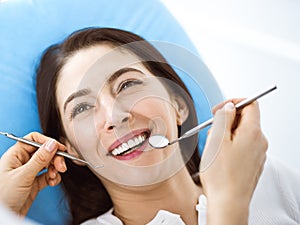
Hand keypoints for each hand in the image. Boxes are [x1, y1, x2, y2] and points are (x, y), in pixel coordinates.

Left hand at [0, 132, 66, 215]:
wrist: (2, 219)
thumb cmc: (3, 197)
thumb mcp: (22, 176)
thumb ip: (39, 159)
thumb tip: (52, 144)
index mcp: (15, 155)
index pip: (34, 140)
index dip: (47, 142)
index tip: (60, 148)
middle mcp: (22, 162)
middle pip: (44, 152)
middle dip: (55, 158)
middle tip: (61, 166)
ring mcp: (28, 173)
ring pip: (47, 163)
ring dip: (55, 168)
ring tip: (55, 176)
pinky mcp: (34, 184)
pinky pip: (48, 175)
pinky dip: (53, 178)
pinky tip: (52, 182)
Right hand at [200, 100, 267, 223]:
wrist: (228, 202)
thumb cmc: (221, 176)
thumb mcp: (217, 139)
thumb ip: (223, 117)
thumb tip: (228, 107)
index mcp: (252, 132)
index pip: (250, 104)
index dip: (233, 102)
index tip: (219, 110)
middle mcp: (259, 142)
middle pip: (245, 119)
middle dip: (226, 121)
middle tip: (213, 132)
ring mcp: (258, 153)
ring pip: (241, 133)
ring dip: (226, 135)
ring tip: (214, 149)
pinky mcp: (253, 163)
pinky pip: (242, 146)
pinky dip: (230, 146)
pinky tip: (220, 157)